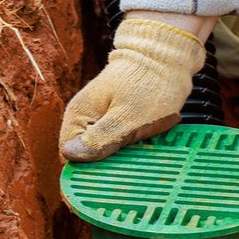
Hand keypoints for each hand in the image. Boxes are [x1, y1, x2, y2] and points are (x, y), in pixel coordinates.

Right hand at [60, 18, 205, 162]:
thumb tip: (70, 156)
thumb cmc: (149, 85)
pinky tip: (147, 144)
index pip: (70, 158)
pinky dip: (132, 145)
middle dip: (108, 166)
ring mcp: (100, 115)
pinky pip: (119, 140)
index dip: (86, 175)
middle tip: (131, 169)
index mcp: (79, 115)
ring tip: (143, 154)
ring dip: (123, 157)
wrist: (169, 54)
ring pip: (105, 150)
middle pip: (87, 157)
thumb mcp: (127, 117)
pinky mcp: (117, 115)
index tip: (108, 184)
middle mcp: (85, 116)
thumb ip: (101, 139)